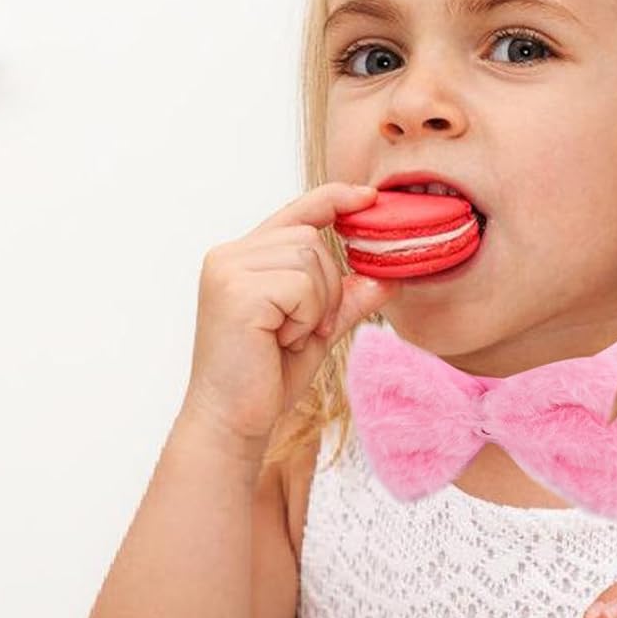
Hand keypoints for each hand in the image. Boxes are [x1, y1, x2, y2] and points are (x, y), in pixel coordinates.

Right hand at [181, 181, 397, 458]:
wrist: (233, 421)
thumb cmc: (266, 378)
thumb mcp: (317, 329)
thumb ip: (347, 299)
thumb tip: (388, 276)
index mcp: (243, 258)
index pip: (295, 213)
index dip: (334, 199)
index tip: (368, 196)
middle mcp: (230, 255)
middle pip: (311, 239)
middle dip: (327, 287)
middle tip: (305, 330)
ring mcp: (228, 269)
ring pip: (309, 258)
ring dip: (316, 305)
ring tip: (288, 337)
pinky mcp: (236, 290)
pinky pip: (301, 285)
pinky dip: (306, 317)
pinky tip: (281, 341)